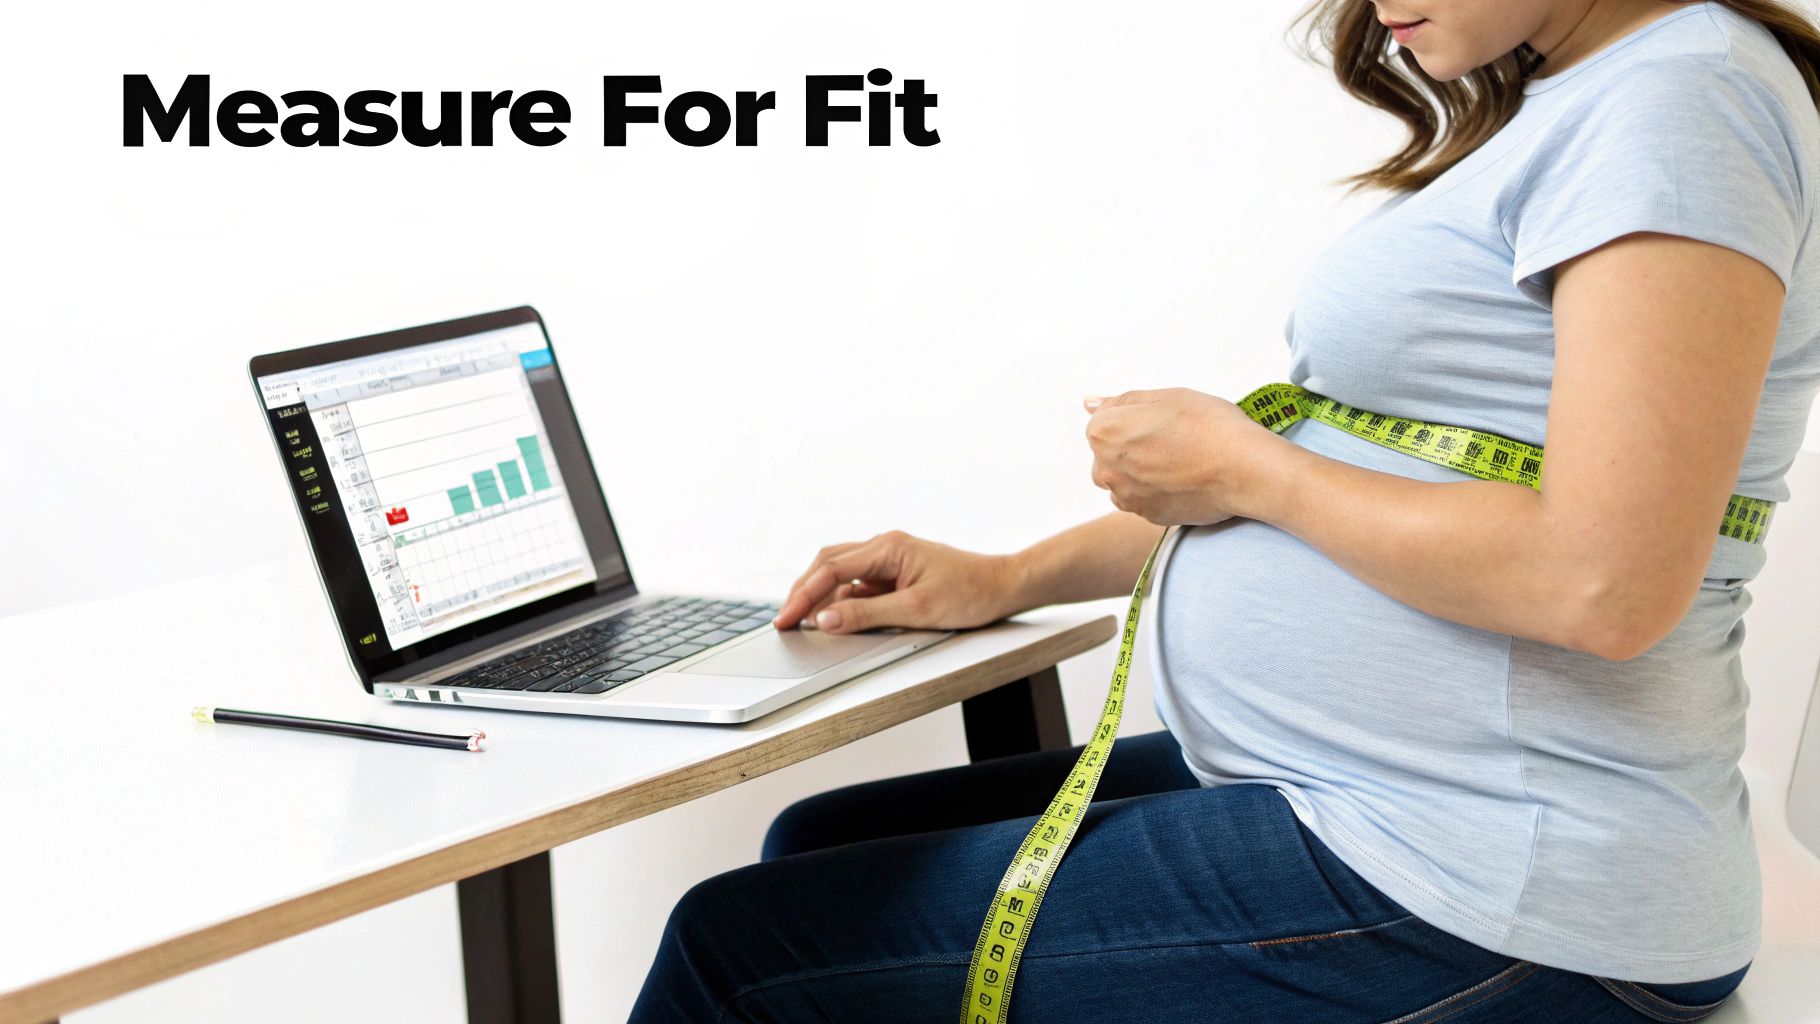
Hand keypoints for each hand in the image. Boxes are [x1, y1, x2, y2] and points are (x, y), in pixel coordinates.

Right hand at [773, 531, 1024, 634]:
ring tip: (803, 623)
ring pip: (841, 574)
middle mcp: (884, 548)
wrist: (1003, 587)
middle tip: (786, 621)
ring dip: (821, 597)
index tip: (787, 619)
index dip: (804, 595)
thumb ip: (868, 615)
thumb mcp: (916, 610)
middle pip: (828, 564)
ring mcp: (889, 561)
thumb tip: (826, 619)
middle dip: (804, 591)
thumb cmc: (970, 593)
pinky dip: (842, 602)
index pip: (831, 569)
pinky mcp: (896, 575)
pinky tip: (836, 620)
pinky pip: (859, 586)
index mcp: (888, 548)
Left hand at [1083, 387, 1283, 525]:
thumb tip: (1090, 404)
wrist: (1243, 469)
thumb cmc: (1210, 427)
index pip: (1101, 423)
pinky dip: (1154, 491)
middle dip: (1129, 447)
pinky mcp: (1148, 516)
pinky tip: (1181, 480)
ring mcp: (1127, 497)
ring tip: (1176, 462)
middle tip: (1170, 441)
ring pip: (1122, 480)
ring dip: (1138, 471)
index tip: (1159, 422)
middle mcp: (1107, 469)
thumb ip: (1122, 402)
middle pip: (1107, 455)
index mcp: (1105, 433)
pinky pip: (1141, 500)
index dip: (1132, 420)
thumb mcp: (1166, 397)